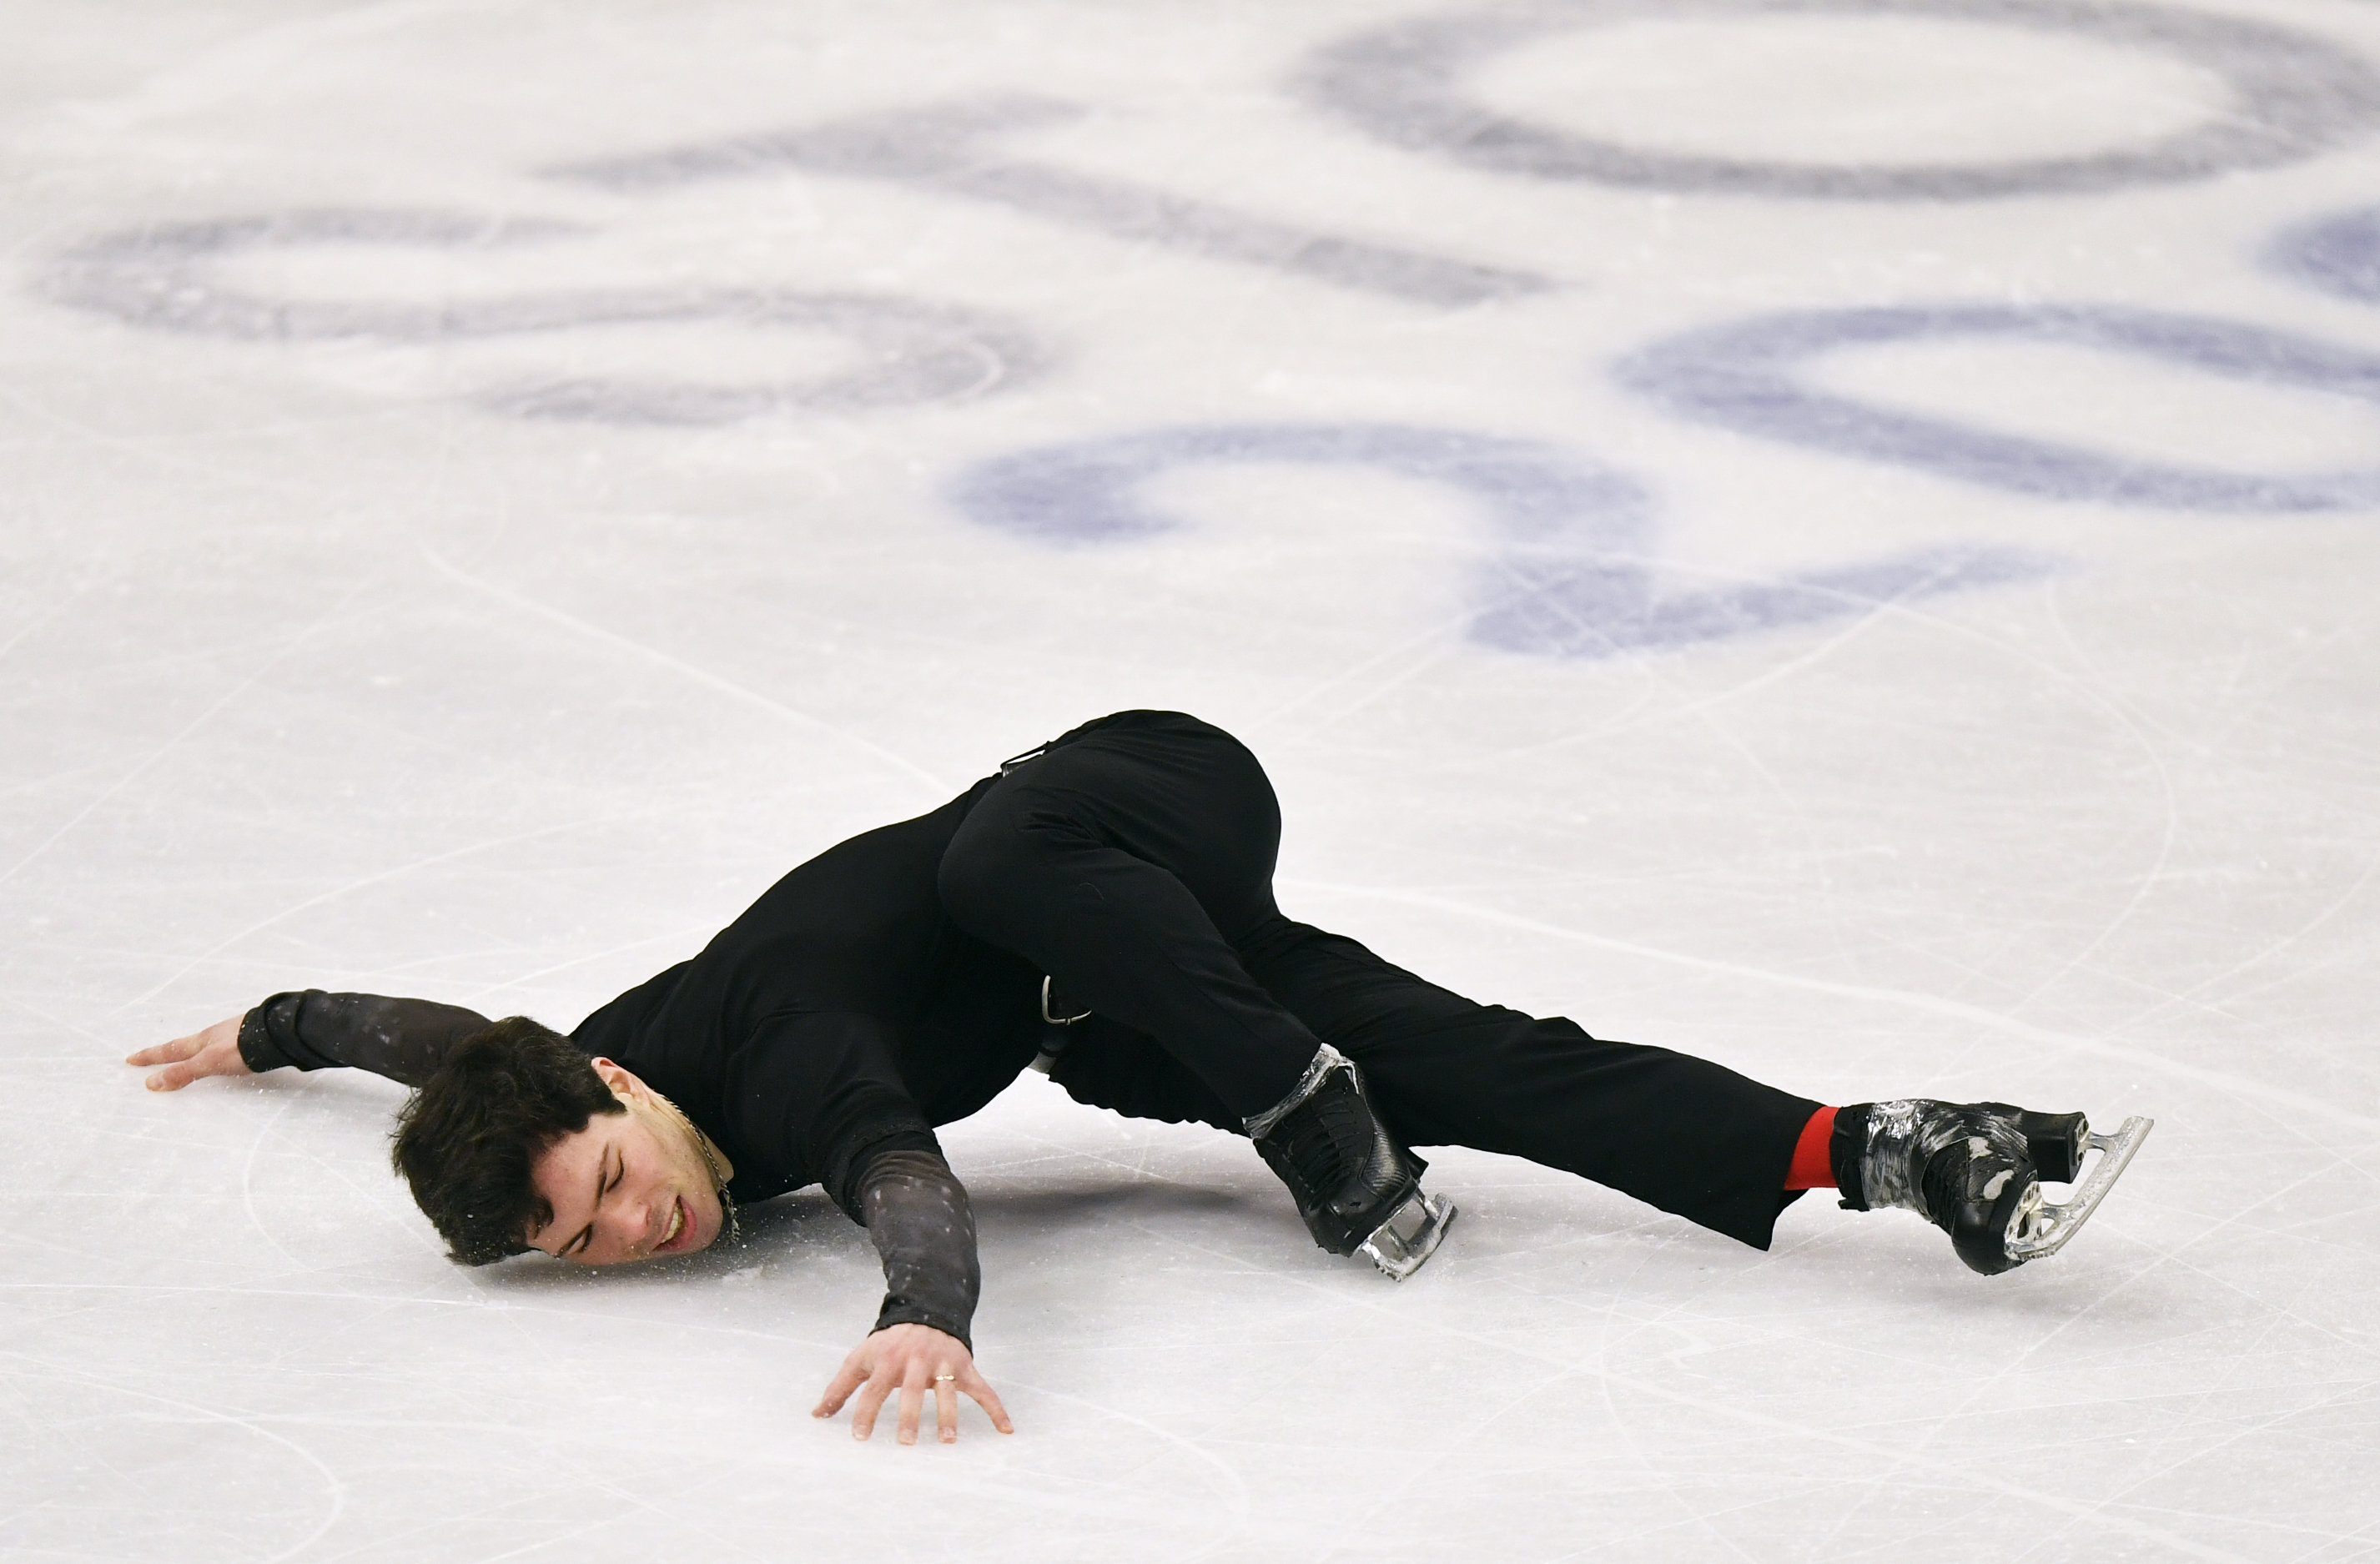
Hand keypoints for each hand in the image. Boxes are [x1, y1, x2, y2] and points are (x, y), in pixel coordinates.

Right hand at [126, 1016, 253, 1091]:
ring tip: (188, 1054)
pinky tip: (225, 1053)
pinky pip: (224, 1044)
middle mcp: (215, 1035)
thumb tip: (150, 1083)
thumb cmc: (243, 1048)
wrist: (280, 1033)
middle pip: (187, 1045)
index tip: (131, 1059)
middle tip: (154, 1055)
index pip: (170, 1050)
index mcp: (202, 1041)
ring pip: (206, 1043)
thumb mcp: (209, 1063)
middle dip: (169, 1052)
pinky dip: (214, 1050)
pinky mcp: (250, 1038)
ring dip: (193, 1050)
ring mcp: (234, 1034)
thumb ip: (183, 1073)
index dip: (151, 1056)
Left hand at [812, 1322, 1012, 1444]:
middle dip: (910, 1415)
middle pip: (913, 1390)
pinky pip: (983, 1389)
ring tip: (947, 1440)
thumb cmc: (889, 1343)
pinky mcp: (965, 1366)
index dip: (865, 1412)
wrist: (926, 1312)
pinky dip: (996, 1408)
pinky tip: (1005, 1429)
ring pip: (948, 1390)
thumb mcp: (862, 1357)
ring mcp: (944, 1363)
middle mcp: (917, 1360)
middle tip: (906, 1442)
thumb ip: (841, 1386)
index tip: (860, 1437)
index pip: (874, 1389)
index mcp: (889, 1360)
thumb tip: (816, 1415)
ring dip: (948, 1414)